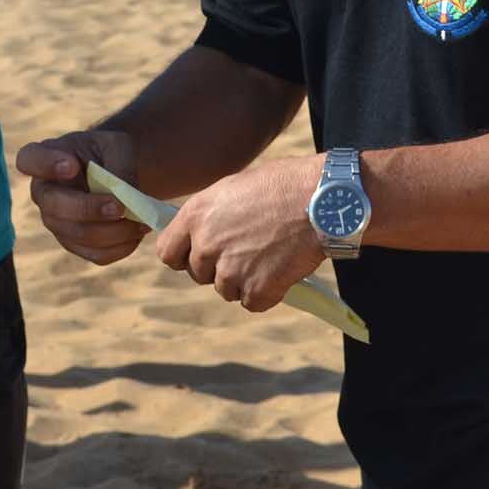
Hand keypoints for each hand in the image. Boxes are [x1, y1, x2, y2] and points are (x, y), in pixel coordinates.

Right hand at [14, 128, 146, 265]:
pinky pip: (97, 254)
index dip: (45, 164)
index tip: (71, 165)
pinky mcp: (75, 244)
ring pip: (81, 235)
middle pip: (55, 207)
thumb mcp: (116, 147)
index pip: (28, 159)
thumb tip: (125, 197)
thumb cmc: (109, 153)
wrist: (115, 173)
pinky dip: (123, 246)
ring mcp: (56, 222)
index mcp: (44, 158)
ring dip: (116, 231)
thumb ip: (118, 167)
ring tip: (143, 220)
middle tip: (119, 206)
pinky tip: (138, 231)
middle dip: (89, 209)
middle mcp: (43, 193)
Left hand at [157, 155, 325, 311]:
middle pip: (199, 274)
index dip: (183, 256)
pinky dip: (268, 292)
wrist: (321, 200)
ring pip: (226, 290)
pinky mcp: (255, 289)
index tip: (198, 256)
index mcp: (196, 215)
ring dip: (245, 280)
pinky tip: (282, 269)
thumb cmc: (283, 185)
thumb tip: (203, 235)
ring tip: (270, 255)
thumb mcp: (234, 189)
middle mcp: (206, 245)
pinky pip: (253, 302)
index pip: (167, 252)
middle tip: (249, 250)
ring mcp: (230, 270)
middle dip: (220, 267)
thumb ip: (211, 216)